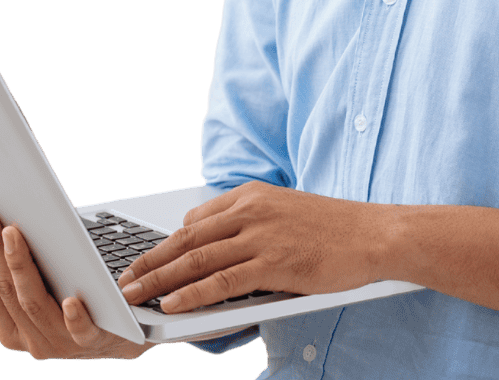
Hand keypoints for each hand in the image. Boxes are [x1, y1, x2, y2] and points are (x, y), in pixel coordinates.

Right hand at [0, 202, 152, 359]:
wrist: (124, 334)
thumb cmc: (72, 307)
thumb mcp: (27, 304)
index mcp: (12, 329)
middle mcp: (32, 338)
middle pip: (6, 290)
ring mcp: (62, 341)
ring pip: (33, 303)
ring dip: (20, 267)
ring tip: (13, 233)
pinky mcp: (95, 340)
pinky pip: (81, 332)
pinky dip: (74, 317)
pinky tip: (71, 299)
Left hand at [119, 181, 382, 313]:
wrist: (373, 233)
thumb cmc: (333, 228)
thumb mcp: (283, 211)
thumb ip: (248, 223)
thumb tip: (212, 242)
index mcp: (251, 195)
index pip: (195, 221)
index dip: (165, 245)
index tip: (146, 262)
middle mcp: (251, 211)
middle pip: (187, 239)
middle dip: (150, 261)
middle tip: (125, 280)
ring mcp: (261, 236)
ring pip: (197, 260)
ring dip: (160, 279)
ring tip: (136, 295)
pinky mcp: (274, 263)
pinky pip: (222, 281)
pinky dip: (192, 294)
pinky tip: (173, 304)